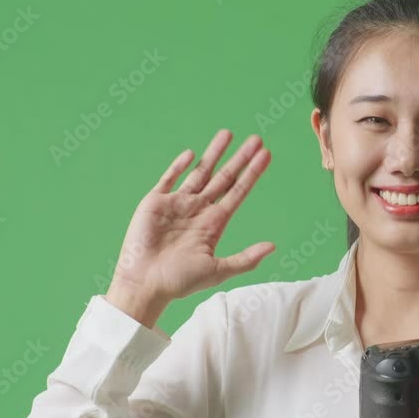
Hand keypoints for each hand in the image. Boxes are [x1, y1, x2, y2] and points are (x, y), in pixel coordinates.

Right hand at [106, 130, 274, 327]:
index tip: (266, 155)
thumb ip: (246, 258)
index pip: (238, 191)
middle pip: (224, 177)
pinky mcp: (156, 202)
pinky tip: (192, 154)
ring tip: (228, 134)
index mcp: (214, 223)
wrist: (145, 283)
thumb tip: (273, 246)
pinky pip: (170, 179)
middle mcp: (199, 210)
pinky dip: (179, 166)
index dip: (253, 173)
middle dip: (240, 158)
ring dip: (214, 154)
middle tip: (256, 139)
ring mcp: (178, 204)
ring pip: (200, 172)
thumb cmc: (180, 281)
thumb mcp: (218, 270)